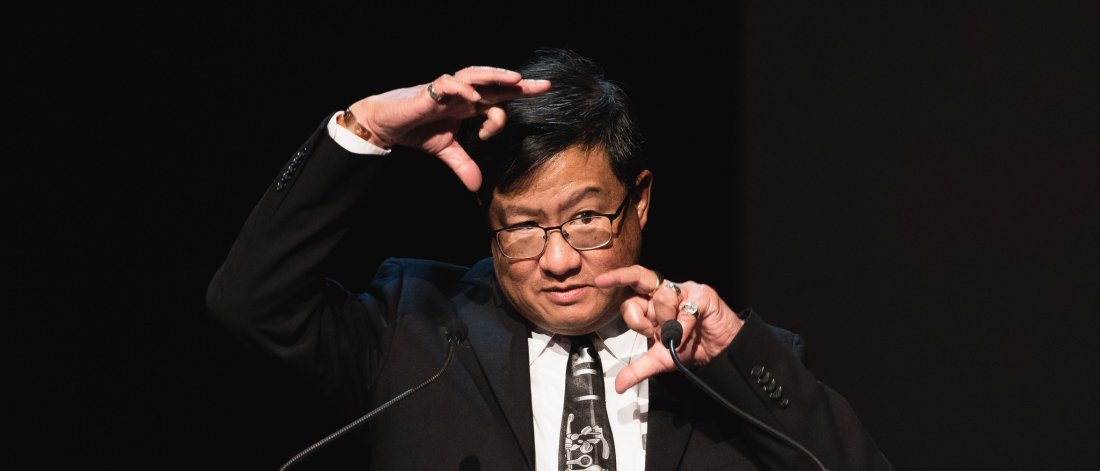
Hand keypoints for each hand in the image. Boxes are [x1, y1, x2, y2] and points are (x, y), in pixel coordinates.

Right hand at [346, 66, 550, 191]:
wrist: (386, 124)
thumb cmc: (416, 129)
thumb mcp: (445, 151)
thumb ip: (463, 165)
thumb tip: (477, 187)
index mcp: (468, 104)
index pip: (498, 97)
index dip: (519, 95)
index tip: (542, 96)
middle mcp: (461, 93)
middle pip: (493, 83)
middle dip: (518, 84)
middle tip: (544, 86)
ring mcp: (445, 90)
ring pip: (473, 75)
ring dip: (494, 76)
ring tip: (515, 80)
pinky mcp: (428, 92)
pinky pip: (447, 84)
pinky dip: (461, 90)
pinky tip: (473, 99)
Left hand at [594, 264, 743, 392]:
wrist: (721, 351)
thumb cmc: (691, 347)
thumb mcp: (659, 361)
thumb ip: (637, 370)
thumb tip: (619, 386)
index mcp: (652, 303)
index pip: (630, 291)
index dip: (627, 310)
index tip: (604, 289)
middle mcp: (666, 292)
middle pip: (640, 277)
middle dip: (629, 293)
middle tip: (629, 311)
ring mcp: (685, 290)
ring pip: (662, 297)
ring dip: (668, 324)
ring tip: (678, 335)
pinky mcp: (703, 295)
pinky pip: (686, 308)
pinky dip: (685, 327)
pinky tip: (691, 334)